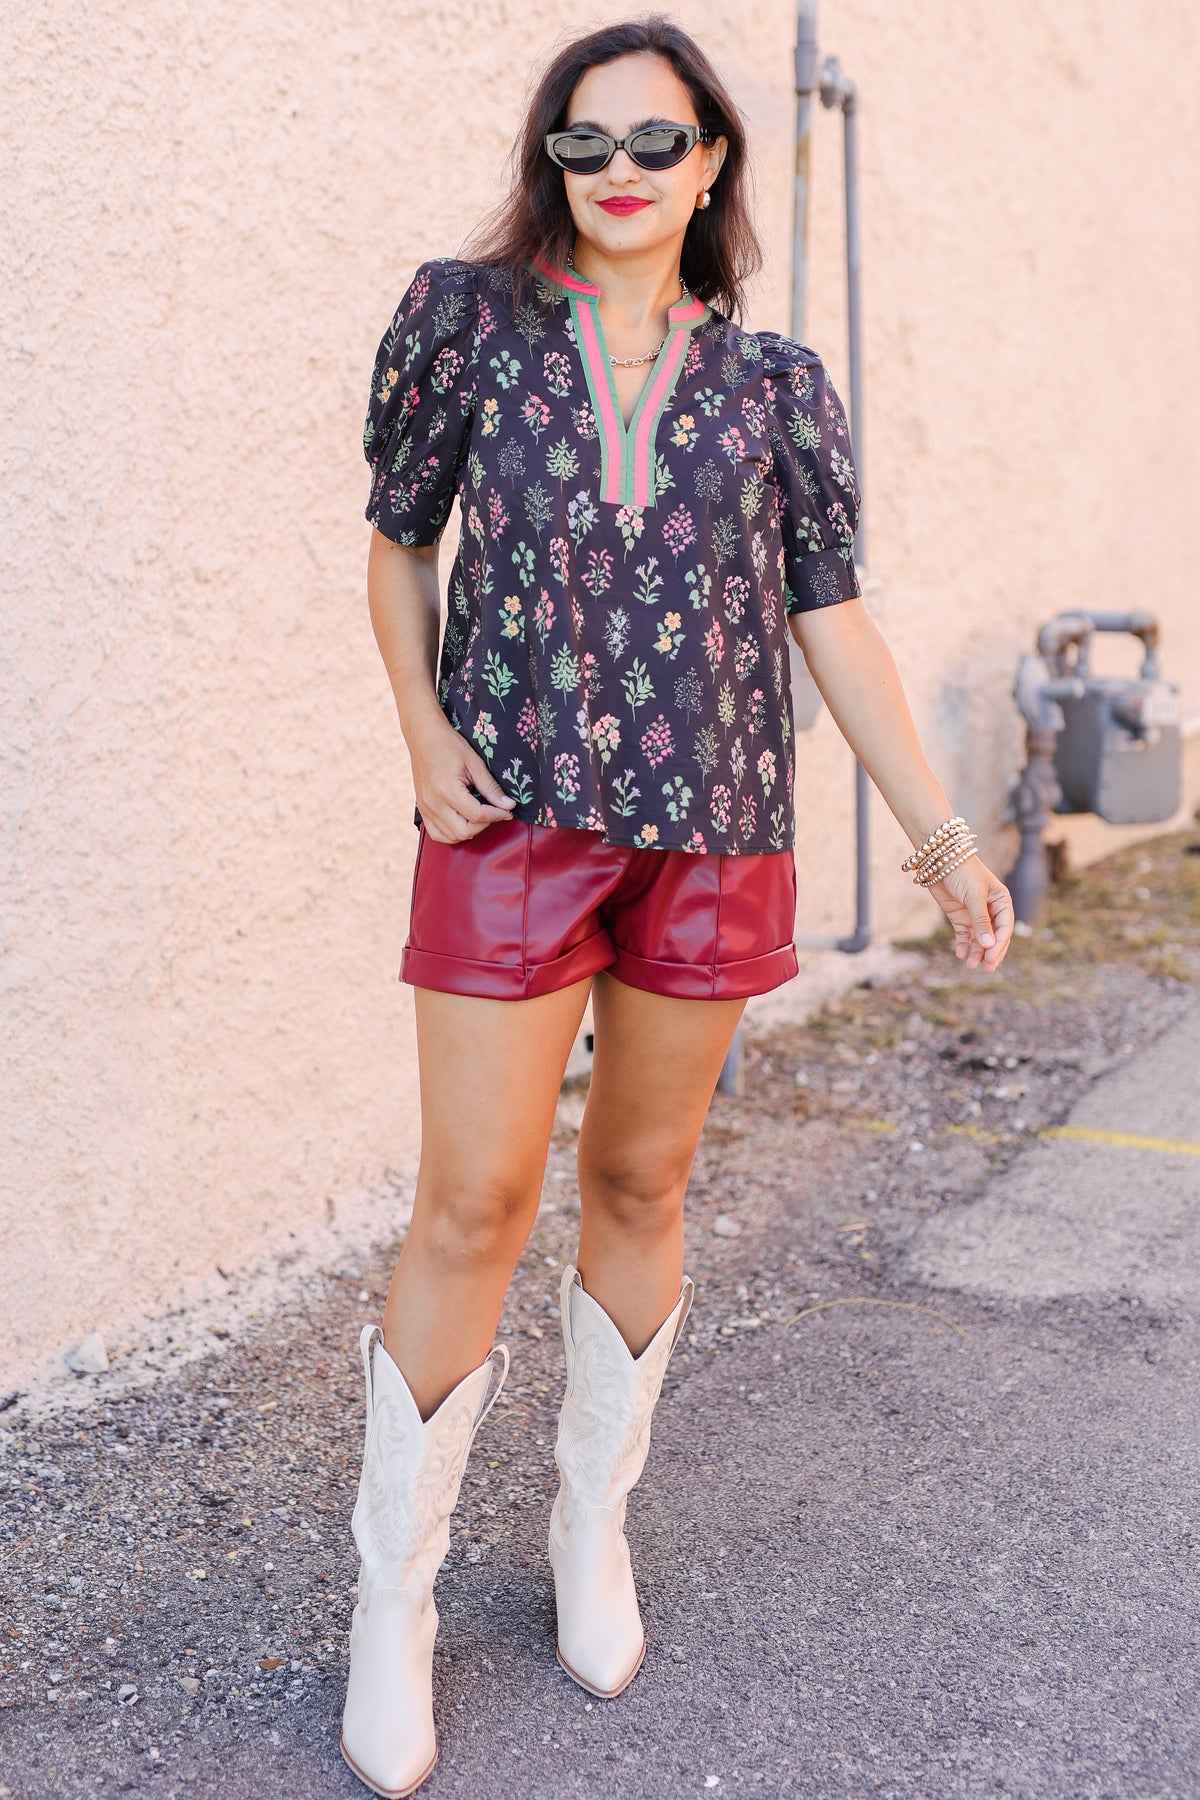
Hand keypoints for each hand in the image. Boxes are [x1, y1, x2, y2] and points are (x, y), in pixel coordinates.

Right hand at [406, 711, 516, 842]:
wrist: (423, 738)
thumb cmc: (449, 746)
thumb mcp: (475, 763)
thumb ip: (491, 787)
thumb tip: (509, 806)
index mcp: (447, 790)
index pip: (477, 815)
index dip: (497, 815)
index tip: (508, 811)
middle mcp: (434, 803)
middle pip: (464, 831)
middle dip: (484, 825)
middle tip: (493, 812)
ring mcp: (425, 809)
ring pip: (451, 837)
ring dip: (469, 831)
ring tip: (479, 816)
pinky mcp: (422, 810)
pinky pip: (437, 834)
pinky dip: (452, 834)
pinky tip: (462, 822)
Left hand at [925, 855, 1013, 972]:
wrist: (938, 859)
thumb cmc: (962, 872)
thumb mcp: (974, 896)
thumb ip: (981, 921)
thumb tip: (989, 946)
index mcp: (1002, 901)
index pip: (1005, 928)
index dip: (999, 944)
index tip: (991, 957)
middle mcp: (991, 909)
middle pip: (994, 936)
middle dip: (991, 953)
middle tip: (986, 969)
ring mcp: (974, 913)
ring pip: (979, 939)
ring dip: (976, 952)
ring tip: (970, 965)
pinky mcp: (959, 916)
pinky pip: (964, 935)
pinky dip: (963, 944)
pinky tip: (960, 953)